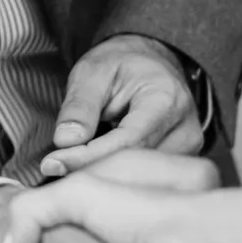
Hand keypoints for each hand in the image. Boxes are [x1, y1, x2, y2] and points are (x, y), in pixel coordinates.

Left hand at [44, 35, 203, 176]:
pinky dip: (117, 179)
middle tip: (52, 170)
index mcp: (166, 100)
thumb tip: (66, 141)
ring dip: (104, 178)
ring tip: (70, 170)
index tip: (52, 163)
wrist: (150, 62)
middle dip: (91, 171)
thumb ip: (80, 105)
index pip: (127, 142)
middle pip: (136, 166)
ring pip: (142, 179)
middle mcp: (185, 129)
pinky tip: (94, 172)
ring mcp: (188, 149)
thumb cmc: (121, 65)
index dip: (87, 157)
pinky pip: (148, 180)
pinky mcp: (182, 162)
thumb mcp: (92, 71)